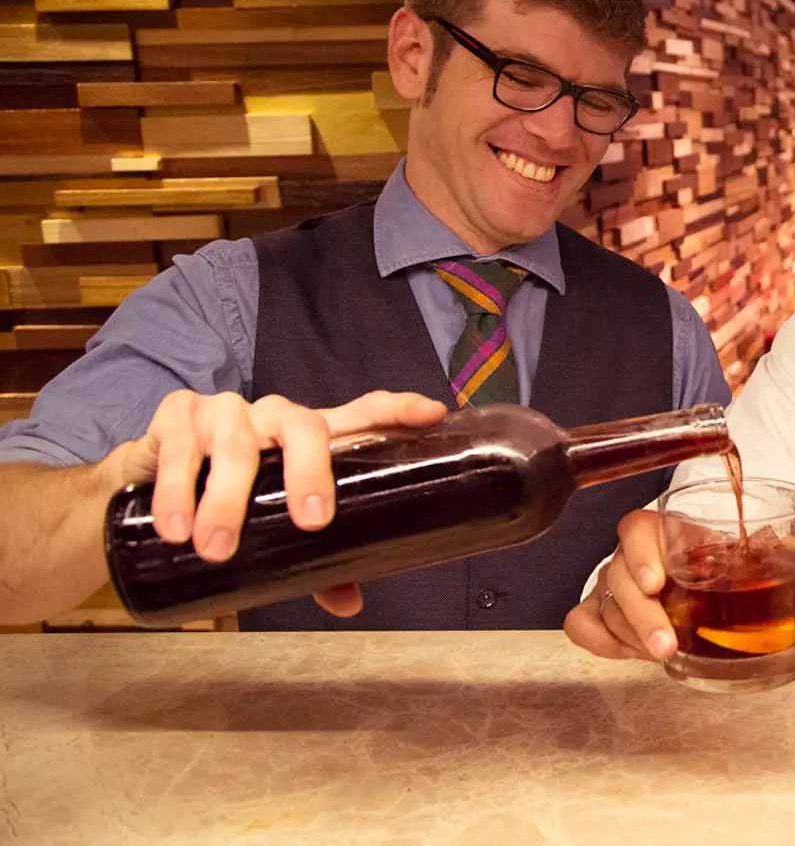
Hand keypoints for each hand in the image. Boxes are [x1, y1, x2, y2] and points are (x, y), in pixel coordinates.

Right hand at [99, 388, 446, 616]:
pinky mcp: (177, 415)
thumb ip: (315, 564)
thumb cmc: (233, 500)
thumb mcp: (275, 528)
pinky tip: (174, 525)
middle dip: (311, 472)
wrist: (147, 485)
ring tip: (214, 549)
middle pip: (305, 427)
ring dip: (225, 499)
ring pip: (235, 445)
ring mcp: (226, 411)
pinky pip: (179, 448)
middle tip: (310, 523)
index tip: (430, 414)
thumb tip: (350, 602)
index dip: (397, 409)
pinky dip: (176, 490)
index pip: (363, 413)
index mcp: (312, 437)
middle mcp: (275, 416)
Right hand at [565, 512, 794, 659]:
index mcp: (665, 530)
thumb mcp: (745, 550)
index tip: (658, 584)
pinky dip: (601, 641)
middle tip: (667, 646)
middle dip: (641, 616)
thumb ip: (781, 551)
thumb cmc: (715, 555)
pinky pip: (582, 623)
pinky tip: (631, 653)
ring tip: (663, 655)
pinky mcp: (602, 612)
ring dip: (629, 634)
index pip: (636, 527)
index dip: (641, 554)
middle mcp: (633, 556)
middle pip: (617, 575)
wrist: (696, 567)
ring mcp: (614, 585)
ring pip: (601, 605)